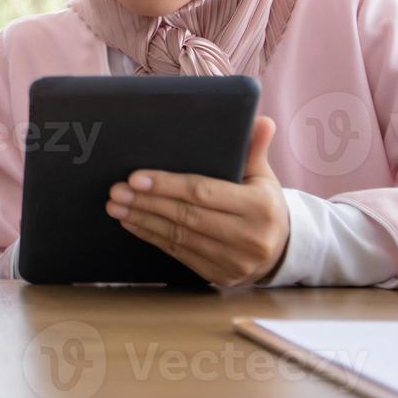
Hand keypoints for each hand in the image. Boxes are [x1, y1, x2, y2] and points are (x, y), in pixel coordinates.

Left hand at [105, 115, 289, 286]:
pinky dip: (152, 237)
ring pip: (178, 237)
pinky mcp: (220, 277)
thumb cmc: (264, 204)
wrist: (281, 251)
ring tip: (116, 206)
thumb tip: (262, 120)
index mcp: (260, 207)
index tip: (135, 177)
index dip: (167, 185)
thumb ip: (255, 148)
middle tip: (116, 190)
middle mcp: (249, 238)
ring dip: (143, 220)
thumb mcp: (263, 175)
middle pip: (186, 216)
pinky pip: (179, 254)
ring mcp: (234, 262)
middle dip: (146, 202)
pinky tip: (132, 223)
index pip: (203, 192)